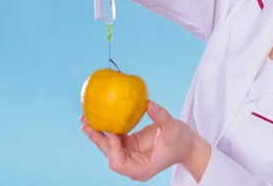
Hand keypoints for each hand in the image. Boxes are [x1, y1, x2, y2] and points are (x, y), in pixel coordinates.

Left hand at [81, 101, 208, 181]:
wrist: (187, 146)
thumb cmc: (182, 142)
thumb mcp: (173, 129)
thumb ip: (161, 117)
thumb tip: (149, 103)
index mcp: (141, 168)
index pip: (118, 163)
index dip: (111, 148)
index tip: (111, 131)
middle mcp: (132, 164)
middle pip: (109, 153)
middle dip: (97, 139)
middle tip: (86, 123)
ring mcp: (130, 154)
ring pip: (109, 145)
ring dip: (98, 132)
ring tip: (85, 118)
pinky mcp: (130, 144)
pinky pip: (115, 136)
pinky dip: (108, 127)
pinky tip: (99, 115)